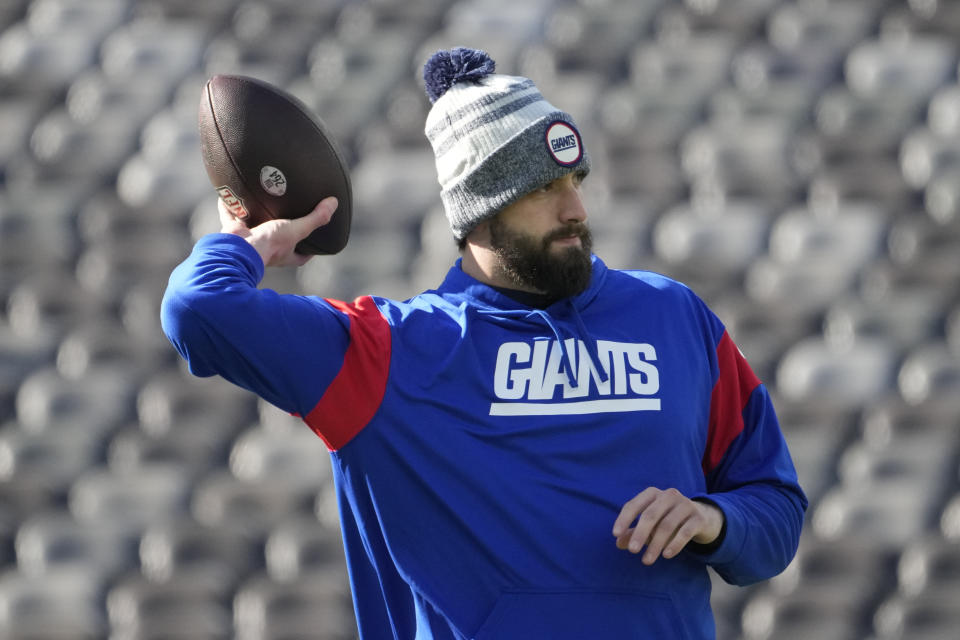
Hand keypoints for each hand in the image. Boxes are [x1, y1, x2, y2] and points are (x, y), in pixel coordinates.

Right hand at [218, 197, 338, 267]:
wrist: (238, 248)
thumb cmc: (270, 245)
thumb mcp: (297, 230)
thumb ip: (316, 218)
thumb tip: (334, 203)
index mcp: (284, 254)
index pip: (301, 256)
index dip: (309, 249)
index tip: (315, 241)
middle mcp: (267, 250)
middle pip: (277, 241)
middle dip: (281, 231)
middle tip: (287, 217)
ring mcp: (250, 241)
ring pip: (254, 227)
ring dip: (256, 217)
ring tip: (261, 202)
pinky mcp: (234, 232)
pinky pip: (230, 216)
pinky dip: (228, 206)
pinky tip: (229, 194)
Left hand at [612, 487, 723, 565]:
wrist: (702, 518)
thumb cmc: (668, 520)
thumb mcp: (650, 525)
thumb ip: (634, 532)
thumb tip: (618, 543)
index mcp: (653, 494)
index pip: (634, 504)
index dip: (624, 519)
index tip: (615, 534)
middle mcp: (668, 496)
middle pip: (651, 514)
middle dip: (640, 533)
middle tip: (632, 551)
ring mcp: (685, 505)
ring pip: (667, 525)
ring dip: (656, 544)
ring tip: (647, 560)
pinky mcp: (698, 518)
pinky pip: (685, 531)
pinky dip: (675, 544)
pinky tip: (666, 555)